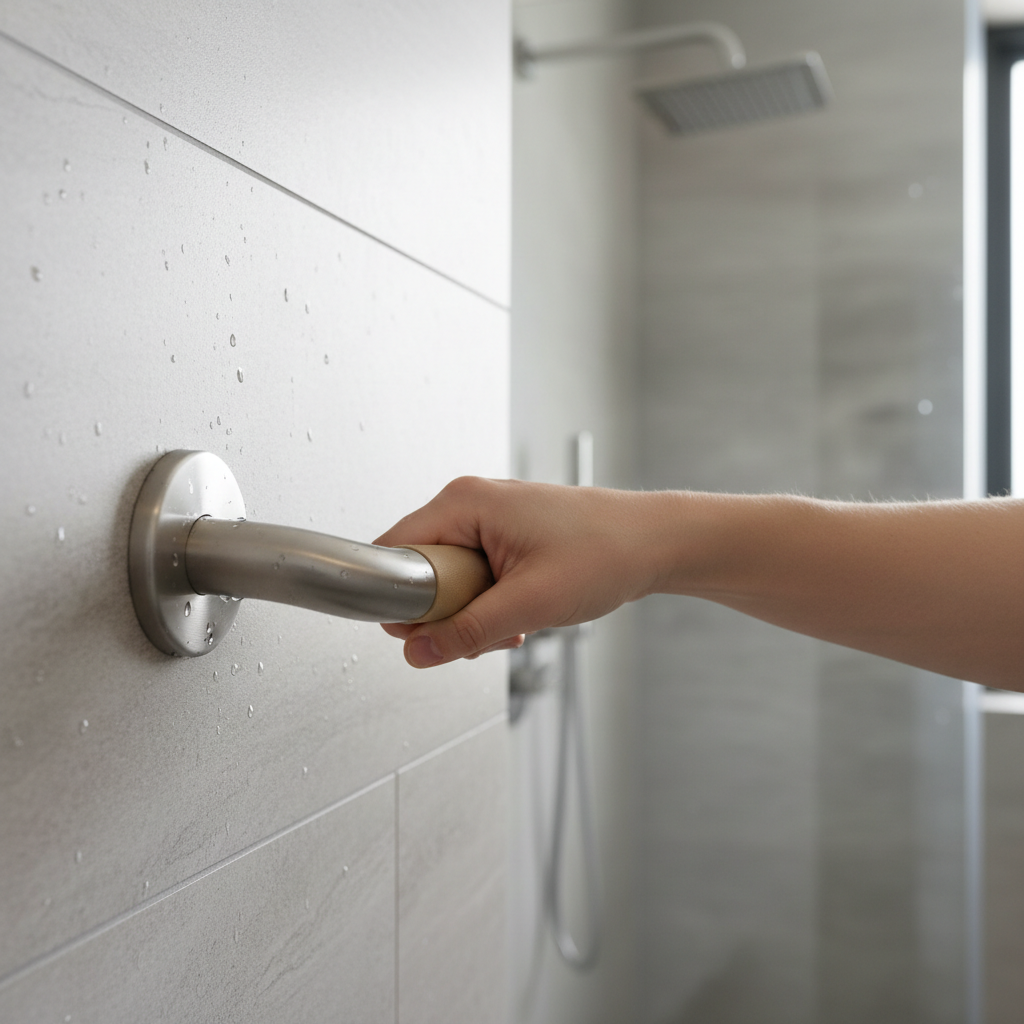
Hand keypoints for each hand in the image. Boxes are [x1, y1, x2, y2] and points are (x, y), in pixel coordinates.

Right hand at [373, 477, 656, 667]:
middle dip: (446, 614)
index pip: (395, 550)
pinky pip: (473, 580)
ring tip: (513, 622)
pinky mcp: (503, 539)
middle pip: (420, 571)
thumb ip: (467, 631)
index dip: (399, 598)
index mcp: (464, 502)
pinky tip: (519, 618)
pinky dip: (490, 607)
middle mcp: (469, 505)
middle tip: (483, 630)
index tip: (422, 632)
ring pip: (448, 582)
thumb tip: (419, 652)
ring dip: (472, 616)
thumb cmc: (606, 552)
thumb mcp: (529, 602)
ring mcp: (487, 521)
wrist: (654, 543)